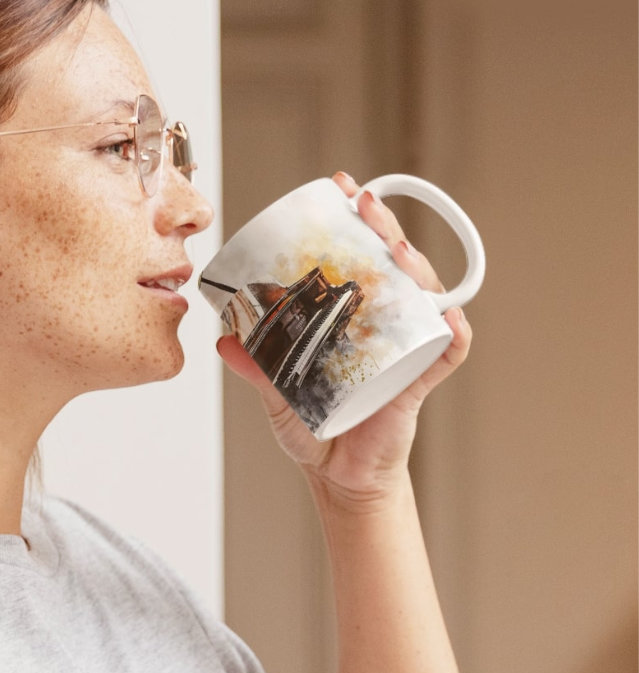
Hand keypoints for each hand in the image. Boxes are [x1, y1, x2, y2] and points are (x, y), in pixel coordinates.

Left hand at [216, 171, 472, 501]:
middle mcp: (382, 326)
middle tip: (362, 202)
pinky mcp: (418, 383)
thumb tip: (224, 340)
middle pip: (394, 265)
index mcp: (350, 318)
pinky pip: (446, 352)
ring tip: (398, 250)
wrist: (337, 477)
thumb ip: (254, 368)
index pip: (358, 258)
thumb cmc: (313, 427)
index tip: (338, 190)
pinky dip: (453, 334)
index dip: (353, 223)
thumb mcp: (275, 394)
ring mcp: (404, 350)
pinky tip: (449, 317)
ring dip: (416, 268)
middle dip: (382, 228)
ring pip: (423, 297)